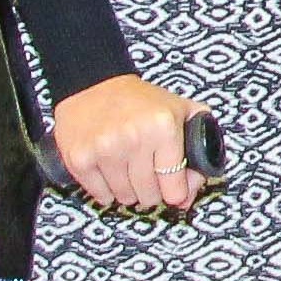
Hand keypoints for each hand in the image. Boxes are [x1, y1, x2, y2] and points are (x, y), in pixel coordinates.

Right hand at [50, 73, 214, 216]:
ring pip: (125, 198)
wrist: (92, 83)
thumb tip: (187, 198)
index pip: (175, 188)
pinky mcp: (80, 158)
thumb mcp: (180, 110)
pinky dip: (106, 191)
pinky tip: (108, 171)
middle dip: (151, 191)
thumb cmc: (140, 101)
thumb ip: (200, 151)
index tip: (171, 185)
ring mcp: (105, 149)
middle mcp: (134, 137)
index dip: (175, 191)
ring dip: (128, 191)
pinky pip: (100, 196)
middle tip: (147, 174)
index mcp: (163, 126)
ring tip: (127, 169)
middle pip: (149, 196)